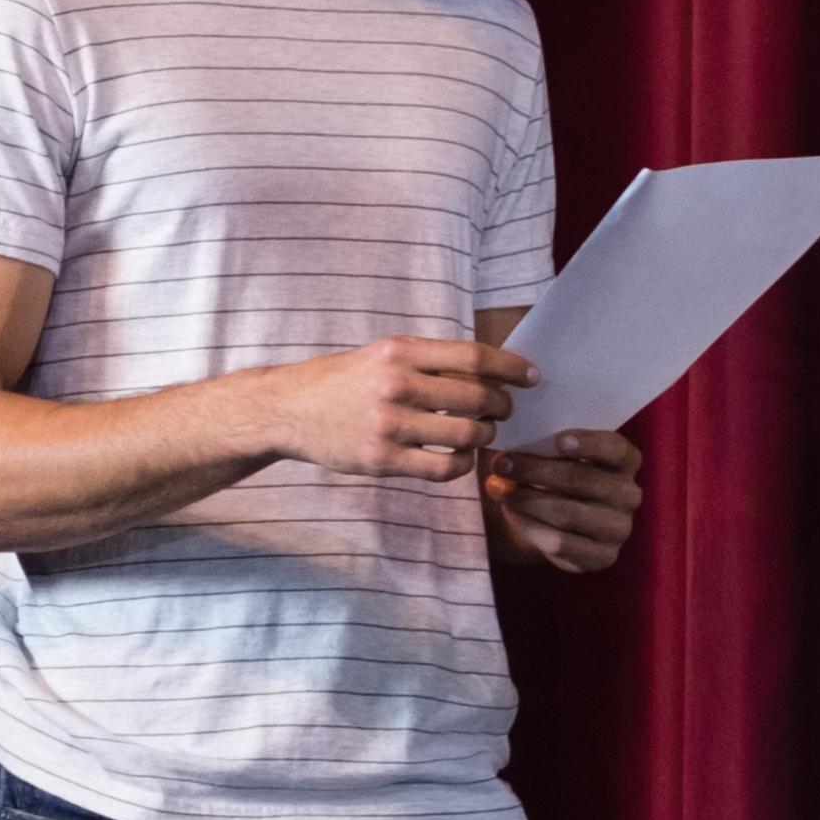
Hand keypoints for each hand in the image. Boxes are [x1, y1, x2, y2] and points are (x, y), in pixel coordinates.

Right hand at [265, 333, 532, 481]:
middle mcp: (397, 384)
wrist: (288, 409)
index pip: (473, 356)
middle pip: (478, 397)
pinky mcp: (384, 460)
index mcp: (401, 350)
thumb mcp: (382, 354)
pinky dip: (464, 465)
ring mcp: (390, 425)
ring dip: (485, 436)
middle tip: (504, 411)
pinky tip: (462, 458)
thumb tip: (489, 368)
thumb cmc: (344, 381)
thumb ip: (429, 359)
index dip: (511, 367)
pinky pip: (446, 468)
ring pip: (468, 435)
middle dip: (502, 407)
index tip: (531, 377)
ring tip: (481, 433)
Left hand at [484, 424, 643, 573]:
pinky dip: (529, 526)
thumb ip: (538, 447)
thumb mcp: (554, 454)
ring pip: (568, 513)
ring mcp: (619, 529)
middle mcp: (629, 495)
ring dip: (527, 500)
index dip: (589, 444)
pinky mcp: (603, 557)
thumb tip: (503, 457)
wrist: (560, 521)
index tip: (558, 441)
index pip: (614, 449)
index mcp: (625, 461)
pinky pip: (560, 543)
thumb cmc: (556, 474)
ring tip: (500, 490)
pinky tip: (510, 512)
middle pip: (583, 480)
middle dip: (536, 470)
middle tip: (502, 464)